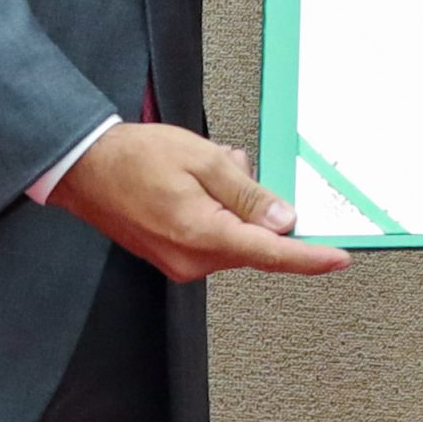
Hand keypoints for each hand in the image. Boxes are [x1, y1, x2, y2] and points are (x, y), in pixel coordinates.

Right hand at [50, 122, 350, 281]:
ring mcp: (181, 263)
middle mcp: (192, 260)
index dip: (310, 257)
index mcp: (202, 235)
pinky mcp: (174, 258)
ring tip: (202, 170)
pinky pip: (214, 238)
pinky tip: (195, 185)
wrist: (85, 168)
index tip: (338, 259)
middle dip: (253, 204)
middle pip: (253, 242)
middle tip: (228, 166)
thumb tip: (283, 221)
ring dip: (231, 204)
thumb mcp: (202, 160)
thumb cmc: (133, 158)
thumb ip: (248, 194)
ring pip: (234, 238)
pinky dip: (216, 211)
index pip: (271, 253)